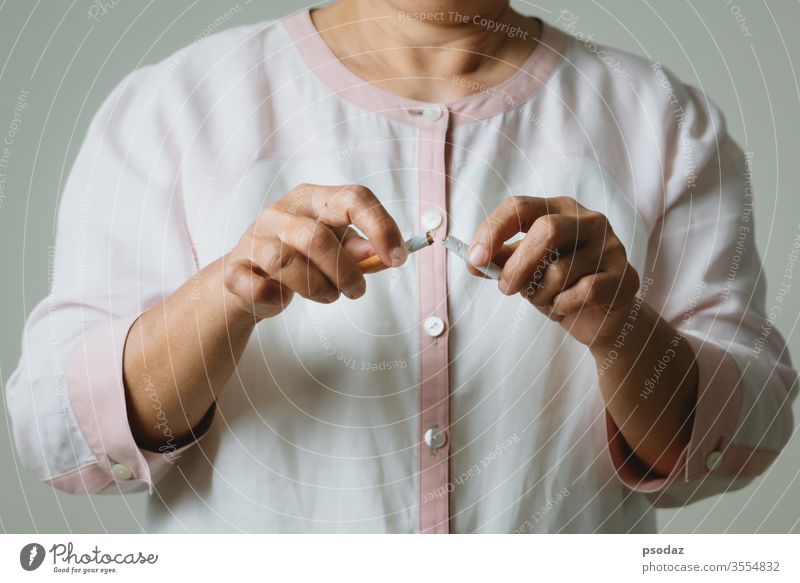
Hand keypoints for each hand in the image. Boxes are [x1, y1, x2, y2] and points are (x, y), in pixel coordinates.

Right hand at [223, 183, 406, 319]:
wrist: (246, 279)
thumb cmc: (299, 258)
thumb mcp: (334, 246)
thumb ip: (358, 247)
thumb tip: (379, 252)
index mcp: (313, 199)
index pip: (353, 197)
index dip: (380, 227)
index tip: (397, 258)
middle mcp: (281, 212)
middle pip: (316, 238)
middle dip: (345, 272)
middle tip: (357, 290)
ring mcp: (255, 239)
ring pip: (287, 264)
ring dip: (317, 288)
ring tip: (328, 295)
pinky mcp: (236, 268)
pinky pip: (257, 287)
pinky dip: (275, 298)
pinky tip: (283, 297)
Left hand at [467, 196, 639, 347]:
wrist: (598, 318)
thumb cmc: (557, 286)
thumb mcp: (524, 269)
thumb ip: (500, 260)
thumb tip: (473, 261)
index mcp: (558, 210)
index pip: (520, 207)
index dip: (493, 230)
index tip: (474, 258)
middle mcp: (588, 220)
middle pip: (546, 231)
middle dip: (518, 265)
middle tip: (506, 288)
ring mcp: (610, 246)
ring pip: (561, 270)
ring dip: (539, 294)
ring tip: (543, 300)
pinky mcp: (624, 276)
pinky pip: (584, 291)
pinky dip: (563, 305)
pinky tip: (562, 307)